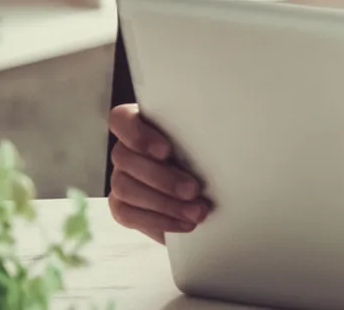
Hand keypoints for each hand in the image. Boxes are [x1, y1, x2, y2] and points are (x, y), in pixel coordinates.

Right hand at [106, 104, 210, 243]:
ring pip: (125, 188)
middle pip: (125, 158)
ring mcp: (120, 178)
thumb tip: (223, 138)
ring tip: (197, 211)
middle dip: (162, 178)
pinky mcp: (122, 206)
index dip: (137, 134)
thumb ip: (200, 138)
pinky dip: (160, 220)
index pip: (122, 119)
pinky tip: (184, 223)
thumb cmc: (206, 161)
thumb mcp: (205, 145)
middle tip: (193, 189)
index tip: (166, 150)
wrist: (203, 196)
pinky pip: (129, 214)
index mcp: (143, 125)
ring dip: (164, 203)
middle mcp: (126, 151)